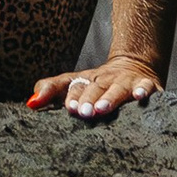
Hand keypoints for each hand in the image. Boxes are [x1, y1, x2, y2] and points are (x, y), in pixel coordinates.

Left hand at [26, 53, 164, 121]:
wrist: (133, 65)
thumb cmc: (97, 84)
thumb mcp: (73, 83)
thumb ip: (50, 91)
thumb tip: (30, 103)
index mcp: (86, 79)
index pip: (75, 85)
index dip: (72, 96)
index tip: (68, 108)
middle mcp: (104, 79)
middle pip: (95, 87)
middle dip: (88, 99)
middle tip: (83, 112)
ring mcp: (125, 81)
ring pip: (117, 88)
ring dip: (110, 98)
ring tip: (102, 109)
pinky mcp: (146, 84)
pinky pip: (145, 87)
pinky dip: (143, 91)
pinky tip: (139, 98)